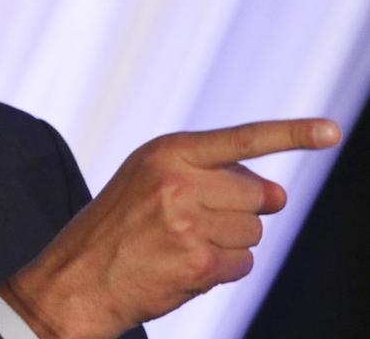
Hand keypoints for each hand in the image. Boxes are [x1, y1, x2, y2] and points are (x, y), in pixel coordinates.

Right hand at [0, 118, 340, 338]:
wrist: (77, 277)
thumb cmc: (116, 228)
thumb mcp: (148, 180)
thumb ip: (208, 174)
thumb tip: (279, 194)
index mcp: (165, 152)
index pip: (242, 139)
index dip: (292, 134)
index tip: (330, 131)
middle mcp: (178, 181)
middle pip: (256, 194)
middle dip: (241, 211)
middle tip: (200, 222)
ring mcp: (188, 223)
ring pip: (252, 232)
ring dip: (228, 244)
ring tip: (181, 246)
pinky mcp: (197, 262)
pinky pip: (242, 265)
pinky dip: (222, 271)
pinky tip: (184, 267)